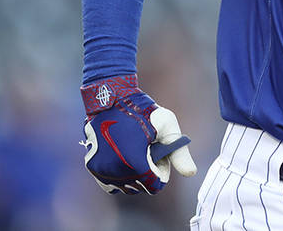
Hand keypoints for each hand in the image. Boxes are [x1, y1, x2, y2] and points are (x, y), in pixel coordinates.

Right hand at [80, 74, 196, 193]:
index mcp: (134, 163)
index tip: (159, 153)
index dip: (161, 170)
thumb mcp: (167, 126)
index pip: (154, 186)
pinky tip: (124, 156)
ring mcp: (101, 170)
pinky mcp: (91, 165)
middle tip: (148, 149)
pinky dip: (119, 174)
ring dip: (133, 174)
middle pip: (140, 187)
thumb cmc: (142, 110)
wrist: (111, 97)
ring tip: (137, 150)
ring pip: (124, 186)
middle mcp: (115, 171)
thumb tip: (190, 173)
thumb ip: (179, 152)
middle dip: (148, 172)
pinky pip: (109, 182)